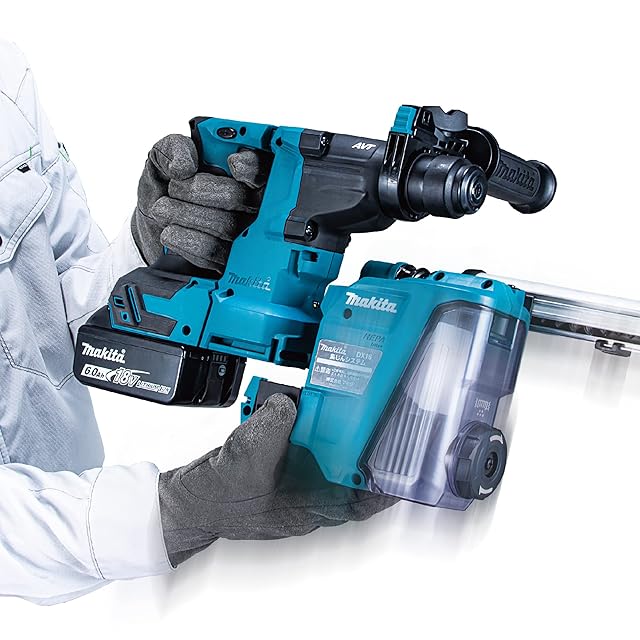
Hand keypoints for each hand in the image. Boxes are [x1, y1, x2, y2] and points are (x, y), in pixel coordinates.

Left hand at [131, 134, 270, 271]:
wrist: (151, 226)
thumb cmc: (165, 188)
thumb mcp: (163, 157)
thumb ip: (173, 148)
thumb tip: (184, 165)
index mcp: (239, 172)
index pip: (263, 168)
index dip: (253, 166)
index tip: (233, 164)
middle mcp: (248, 204)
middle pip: (239, 197)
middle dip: (200, 190)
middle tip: (175, 187)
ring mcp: (240, 235)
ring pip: (225, 226)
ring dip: (186, 214)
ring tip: (162, 208)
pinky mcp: (228, 261)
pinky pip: (214, 253)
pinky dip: (186, 240)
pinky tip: (170, 232)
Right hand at [158, 394, 397, 565]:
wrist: (193, 499)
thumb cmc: (219, 494)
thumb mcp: (246, 452)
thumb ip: (272, 423)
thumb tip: (290, 402)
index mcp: (311, 507)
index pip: (366, 499)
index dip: (391, 481)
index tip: (410, 458)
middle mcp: (313, 499)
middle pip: (358, 476)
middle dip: (374, 450)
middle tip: (391, 421)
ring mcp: (303, 486)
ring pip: (338, 462)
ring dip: (348, 439)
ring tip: (358, 411)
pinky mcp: (291, 471)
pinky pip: (316, 451)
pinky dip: (320, 432)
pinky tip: (313, 411)